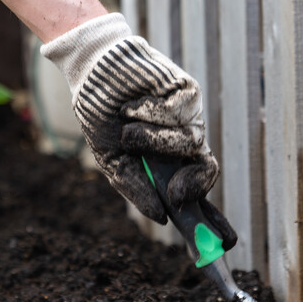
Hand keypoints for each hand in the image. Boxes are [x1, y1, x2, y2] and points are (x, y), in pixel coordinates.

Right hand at [42, 14, 221, 224]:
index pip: (197, 186)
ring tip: (127, 129)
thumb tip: (161, 216)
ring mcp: (189, 116)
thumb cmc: (103, 116)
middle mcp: (184, 140)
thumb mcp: (113, 160)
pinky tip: (133, 106)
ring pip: (190, 142)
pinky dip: (148, 113)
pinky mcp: (188, 92)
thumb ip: (135, 187)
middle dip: (193, 184)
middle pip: (208, 169)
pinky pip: (177, 114)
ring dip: (153, 141)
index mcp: (170, 160)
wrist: (93, 74)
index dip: (208, 211)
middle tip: (174, 193)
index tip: (201, 227)